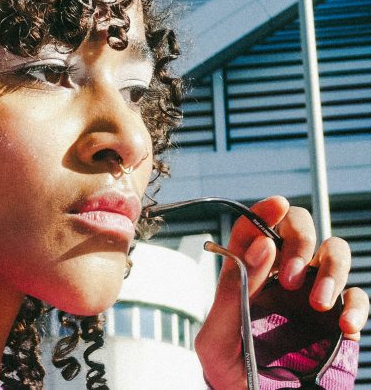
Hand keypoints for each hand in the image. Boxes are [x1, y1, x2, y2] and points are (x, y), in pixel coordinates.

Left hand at [194, 196, 369, 388]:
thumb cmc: (228, 369)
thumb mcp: (217, 337)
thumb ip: (233, 292)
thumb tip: (262, 245)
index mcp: (247, 273)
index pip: (255, 229)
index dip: (264, 212)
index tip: (275, 205)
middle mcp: (281, 275)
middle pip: (300, 228)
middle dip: (300, 239)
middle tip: (289, 277)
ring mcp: (312, 293)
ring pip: (334, 251)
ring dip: (331, 269)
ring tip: (316, 303)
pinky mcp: (338, 319)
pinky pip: (358, 297)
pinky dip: (357, 305)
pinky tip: (345, 326)